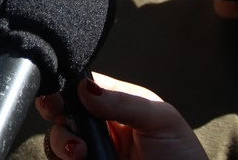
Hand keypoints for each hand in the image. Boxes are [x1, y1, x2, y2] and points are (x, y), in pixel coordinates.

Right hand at [36, 73, 207, 159]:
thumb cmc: (183, 156)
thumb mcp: (161, 119)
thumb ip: (124, 101)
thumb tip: (86, 88)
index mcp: (118, 104)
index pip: (83, 86)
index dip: (67, 85)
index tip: (58, 90)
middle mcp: (102, 127)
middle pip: (64, 111)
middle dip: (54, 110)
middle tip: (58, 113)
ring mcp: (94, 151)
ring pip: (59, 139)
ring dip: (62, 141)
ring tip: (80, 151)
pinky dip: (64, 159)